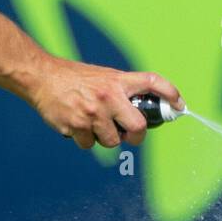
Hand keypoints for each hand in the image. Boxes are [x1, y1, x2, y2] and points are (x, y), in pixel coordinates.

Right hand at [31, 58, 184, 149]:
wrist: (42, 78)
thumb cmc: (73, 78)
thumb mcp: (102, 76)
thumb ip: (120, 90)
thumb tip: (138, 110)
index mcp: (117, 81)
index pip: (152, 82)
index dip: (170, 94)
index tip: (179, 106)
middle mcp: (108, 97)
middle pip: (137, 127)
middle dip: (136, 137)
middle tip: (131, 137)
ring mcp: (91, 113)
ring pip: (111, 141)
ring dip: (104, 138)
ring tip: (92, 124)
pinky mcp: (75, 126)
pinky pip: (88, 144)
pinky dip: (84, 139)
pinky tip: (75, 125)